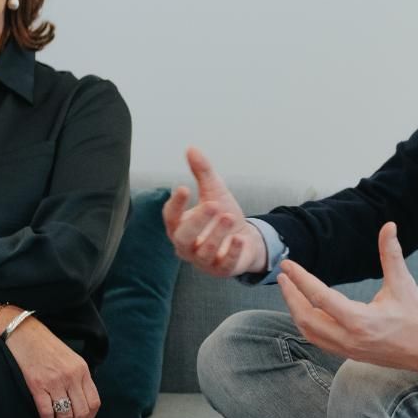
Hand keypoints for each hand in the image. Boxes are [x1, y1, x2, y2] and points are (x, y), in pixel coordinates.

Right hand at [2, 316, 101, 417]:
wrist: (21, 331)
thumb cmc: (44, 345)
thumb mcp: (69, 358)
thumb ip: (77, 378)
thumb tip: (79, 402)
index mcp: (82, 369)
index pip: (94, 402)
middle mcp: (71, 376)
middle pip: (81, 412)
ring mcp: (54, 381)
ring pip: (65, 415)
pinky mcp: (37, 385)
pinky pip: (47, 412)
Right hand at [162, 148, 264, 277]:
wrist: (246, 239)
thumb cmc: (223, 216)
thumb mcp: (214, 192)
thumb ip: (202, 173)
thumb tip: (191, 148)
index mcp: (180, 226)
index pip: (171, 217)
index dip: (176, 204)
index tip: (184, 188)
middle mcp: (187, 246)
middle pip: (184, 238)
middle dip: (197, 222)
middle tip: (212, 205)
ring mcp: (204, 260)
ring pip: (205, 251)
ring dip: (217, 234)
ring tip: (229, 216)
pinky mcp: (222, 269)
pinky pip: (225, 264)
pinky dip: (232, 252)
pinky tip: (239, 239)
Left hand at [278, 222, 417, 374]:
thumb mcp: (404, 284)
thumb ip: (391, 254)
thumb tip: (389, 225)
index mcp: (361, 321)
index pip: (320, 297)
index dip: (300, 279)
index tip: (287, 265)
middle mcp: (350, 338)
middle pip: (306, 318)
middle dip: (290, 296)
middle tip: (283, 276)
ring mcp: (348, 349)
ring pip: (309, 332)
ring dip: (295, 311)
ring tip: (289, 291)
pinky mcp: (350, 354)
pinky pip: (319, 341)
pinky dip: (307, 325)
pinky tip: (305, 310)